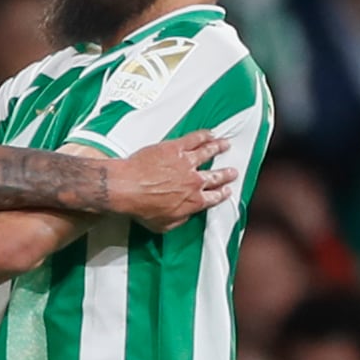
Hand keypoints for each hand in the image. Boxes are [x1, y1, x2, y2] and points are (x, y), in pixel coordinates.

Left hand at [114, 131, 237, 230]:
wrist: (126, 188)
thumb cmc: (140, 207)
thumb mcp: (163, 225)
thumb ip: (179, 220)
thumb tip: (185, 216)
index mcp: (193, 201)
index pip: (214, 198)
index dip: (222, 194)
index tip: (226, 190)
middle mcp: (194, 181)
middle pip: (216, 176)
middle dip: (226, 174)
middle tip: (232, 171)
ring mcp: (187, 162)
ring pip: (209, 153)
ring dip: (219, 148)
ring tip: (225, 145)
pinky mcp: (177, 148)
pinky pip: (196, 139)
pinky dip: (205, 135)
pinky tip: (210, 134)